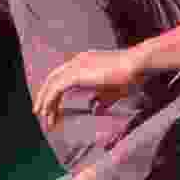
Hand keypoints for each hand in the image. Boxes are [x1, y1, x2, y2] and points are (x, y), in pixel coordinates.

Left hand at [37, 44, 154, 121]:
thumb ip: (102, 98)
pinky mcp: (77, 74)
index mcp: (85, 62)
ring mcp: (76, 66)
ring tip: (44, 118)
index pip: (64, 76)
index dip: (56, 92)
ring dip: (45, 102)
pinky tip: (48, 112)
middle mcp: (77, 61)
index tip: (53, 108)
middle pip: (53, 79)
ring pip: (52, 84)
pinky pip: (56, 88)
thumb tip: (96, 107)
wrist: (137, 65)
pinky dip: (49, 101)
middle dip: (46, 97)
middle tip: (42, 114)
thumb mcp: (113, 90)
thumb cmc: (131, 76)